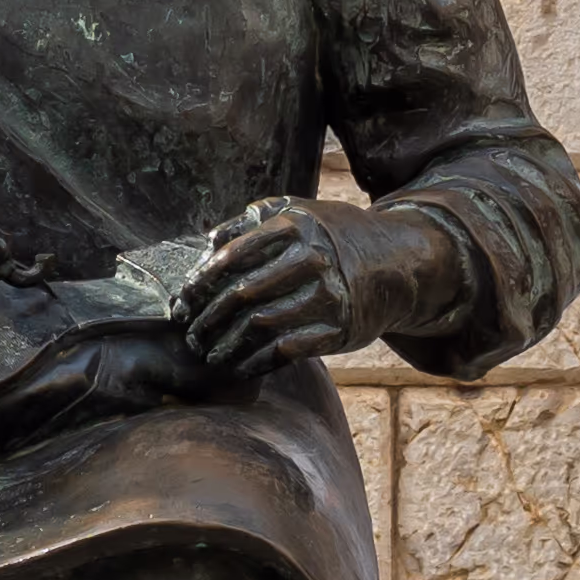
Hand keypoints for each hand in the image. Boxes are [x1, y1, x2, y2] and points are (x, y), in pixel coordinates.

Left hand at [183, 197, 465, 376]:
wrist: (396, 262)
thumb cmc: (335, 236)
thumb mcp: (300, 213)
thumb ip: (253, 222)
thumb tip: (209, 243)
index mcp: (295, 227)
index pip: (233, 257)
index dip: (201, 283)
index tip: (183, 301)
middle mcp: (311, 259)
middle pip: (241, 295)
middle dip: (207, 319)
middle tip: (189, 334)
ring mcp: (327, 295)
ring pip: (260, 326)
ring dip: (226, 345)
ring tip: (208, 353)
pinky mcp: (338, 328)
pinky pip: (285, 350)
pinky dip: (255, 362)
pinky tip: (238, 366)